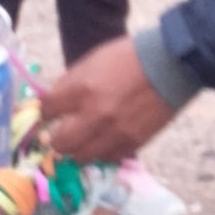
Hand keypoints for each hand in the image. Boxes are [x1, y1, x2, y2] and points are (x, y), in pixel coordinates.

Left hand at [40, 36, 175, 163]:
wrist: (169, 64)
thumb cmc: (128, 56)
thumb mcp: (92, 60)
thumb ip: (71, 83)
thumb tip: (54, 101)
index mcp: (82, 90)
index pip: (47, 111)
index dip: (45, 112)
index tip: (49, 113)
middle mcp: (95, 116)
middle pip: (60, 143)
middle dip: (57, 138)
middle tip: (62, 132)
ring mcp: (114, 133)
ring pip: (82, 157)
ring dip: (78, 149)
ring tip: (83, 140)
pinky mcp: (133, 143)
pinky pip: (108, 158)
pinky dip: (102, 152)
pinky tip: (104, 141)